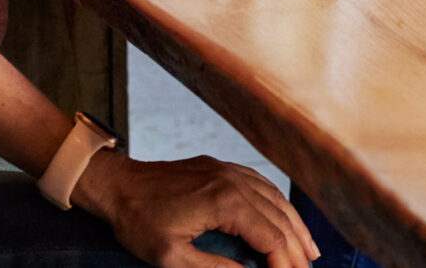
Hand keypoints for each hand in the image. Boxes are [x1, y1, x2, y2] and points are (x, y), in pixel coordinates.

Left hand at [75, 151, 316, 267]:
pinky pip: (261, 185)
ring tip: (309, 251)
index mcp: (225, 202)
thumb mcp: (172, 257)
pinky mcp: (221, 167)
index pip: (271, 237)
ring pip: (275, 199)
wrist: (116, 184)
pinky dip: (278, 204)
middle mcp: (234, 181)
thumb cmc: (139, 221)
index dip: (285, 264)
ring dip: (295, 226)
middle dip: (296, 250)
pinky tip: (284, 217)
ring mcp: (229, 170)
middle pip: (279, 219)